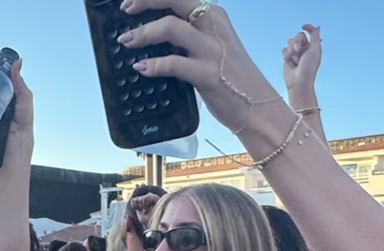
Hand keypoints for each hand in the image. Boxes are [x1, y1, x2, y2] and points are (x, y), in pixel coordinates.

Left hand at [115, 0, 277, 133]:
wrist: (257, 107)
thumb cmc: (233, 80)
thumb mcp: (214, 47)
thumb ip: (192, 37)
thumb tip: (162, 35)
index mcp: (214, 16)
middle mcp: (213, 26)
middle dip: (145, 0)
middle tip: (125, 9)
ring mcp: (211, 50)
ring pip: (170, 27)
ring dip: (144, 33)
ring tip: (127, 41)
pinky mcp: (208, 74)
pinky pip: (174, 64)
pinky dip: (153, 65)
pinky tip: (142, 68)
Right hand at [282, 24, 321, 99]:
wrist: (298, 82)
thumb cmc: (308, 68)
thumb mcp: (315, 49)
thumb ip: (315, 36)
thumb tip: (316, 26)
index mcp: (313, 45)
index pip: (310, 31)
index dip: (307, 27)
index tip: (303, 26)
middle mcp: (304, 48)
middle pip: (298, 35)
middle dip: (297, 42)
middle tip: (298, 51)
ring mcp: (295, 53)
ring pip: (290, 42)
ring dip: (292, 50)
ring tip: (295, 60)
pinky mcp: (287, 58)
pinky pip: (284, 50)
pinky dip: (287, 55)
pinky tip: (290, 63)